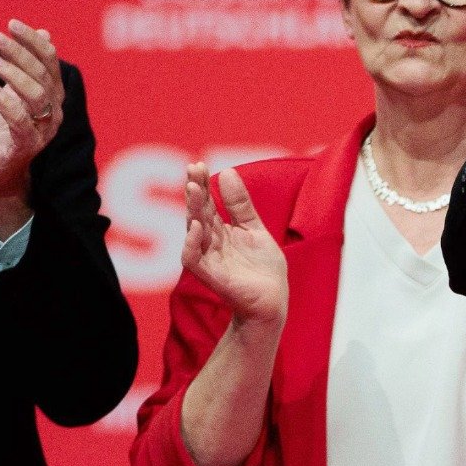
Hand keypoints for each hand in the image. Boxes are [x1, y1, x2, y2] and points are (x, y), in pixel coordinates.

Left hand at [0, 19, 63, 234]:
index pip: (50, 62)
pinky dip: (5, 102)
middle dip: (20, 53)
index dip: (34, 41)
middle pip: (43, 75)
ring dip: (14, 74)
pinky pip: (19, 121)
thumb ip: (30, 66)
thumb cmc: (4, 129)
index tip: (12, 23)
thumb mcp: (15, 92)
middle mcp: (53, 112)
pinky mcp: (24, 146)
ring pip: (36, 95)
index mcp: (53, 97)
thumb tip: (45, 33)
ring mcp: (42, 131)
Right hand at [182, 164, 287, 326]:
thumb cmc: (263, 269)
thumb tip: (228, 172)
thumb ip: (241, 205)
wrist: (273, 301)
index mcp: (220, 231)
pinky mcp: (210, 275)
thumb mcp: (255, 229)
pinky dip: (192, 243)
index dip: (203, 183)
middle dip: (195, 191)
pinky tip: (197, 226)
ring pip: (194, 230)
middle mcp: (210, 242)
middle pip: (198, 212)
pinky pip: (193, 259)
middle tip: (192, 168)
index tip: (198, 164)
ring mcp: (208, 258)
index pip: (207, 202)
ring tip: (193, 188)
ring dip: (192, 209)